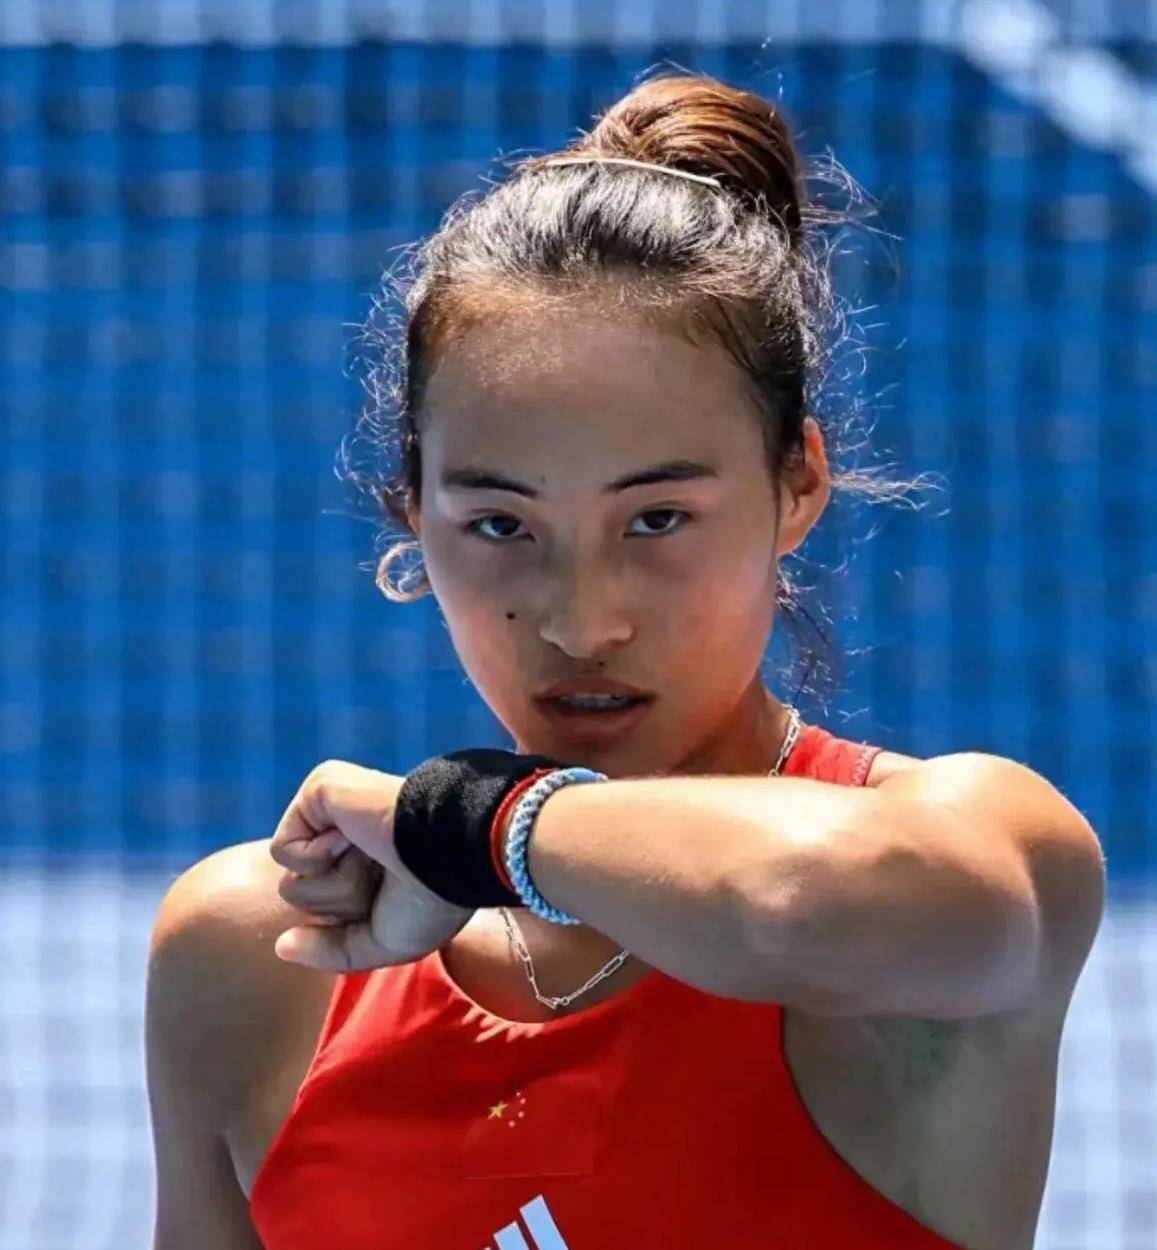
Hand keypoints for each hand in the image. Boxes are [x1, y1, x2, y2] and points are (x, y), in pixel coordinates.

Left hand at [268, 759, 474, 971]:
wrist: (448, 855)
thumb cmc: (431, 901)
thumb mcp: (386, 943)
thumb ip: (334, 951)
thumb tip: (282, 945)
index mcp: (370, 859)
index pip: (325, 907)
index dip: (352, 918)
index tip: (399, 897)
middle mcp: (350, 832)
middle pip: (305, 897)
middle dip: (342, 902)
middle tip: (385, 875)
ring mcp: (334, 809)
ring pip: (294, 880)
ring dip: (336, 883)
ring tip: (375, 855)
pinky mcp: (320, 788)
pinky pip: (284, 848)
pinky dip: (318, 857)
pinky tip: (355, 837)